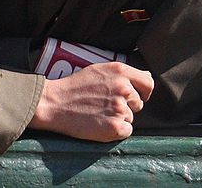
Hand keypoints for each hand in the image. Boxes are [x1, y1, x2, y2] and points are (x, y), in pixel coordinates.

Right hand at [29, 62, 153, 141]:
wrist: (53, 103)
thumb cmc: (74, 87)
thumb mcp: (98, 70)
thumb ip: (123, 73)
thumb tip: (147, 76)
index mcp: (120, 71)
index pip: (148, 83)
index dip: (143, 92)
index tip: (134, 97)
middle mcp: (123, 88)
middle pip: (139, 103)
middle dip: (126, 106)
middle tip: (104, 105)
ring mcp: (120, 107)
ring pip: (130, 118)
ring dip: (118, 118)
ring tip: (97, 113)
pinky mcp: (116, 126)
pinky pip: (126, 131)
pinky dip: (115, 131)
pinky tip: (99, 124)